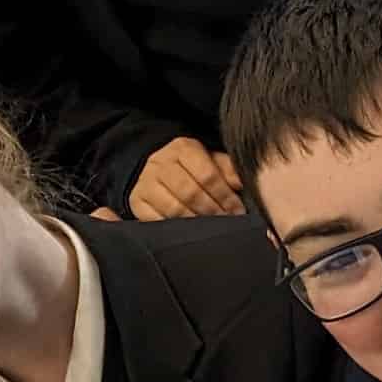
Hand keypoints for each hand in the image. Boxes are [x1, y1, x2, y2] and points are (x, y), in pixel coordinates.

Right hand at [126, 137, 242, 222]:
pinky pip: (157, 220)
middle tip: (227, 222)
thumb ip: (228, 169)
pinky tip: (190, 233)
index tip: (237, 209)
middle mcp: (161, 164)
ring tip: (211, 229)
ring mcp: (146, 184)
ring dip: (197, 222)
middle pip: (190, 193)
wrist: (151, 166)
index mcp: (183, 149)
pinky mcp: (137, 202)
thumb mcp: (209, 159)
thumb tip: (245, 182)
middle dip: (213, 211)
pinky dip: (175, 229)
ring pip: (174, 209)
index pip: (207, 175)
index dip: (224, 195)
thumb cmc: (188, 166)